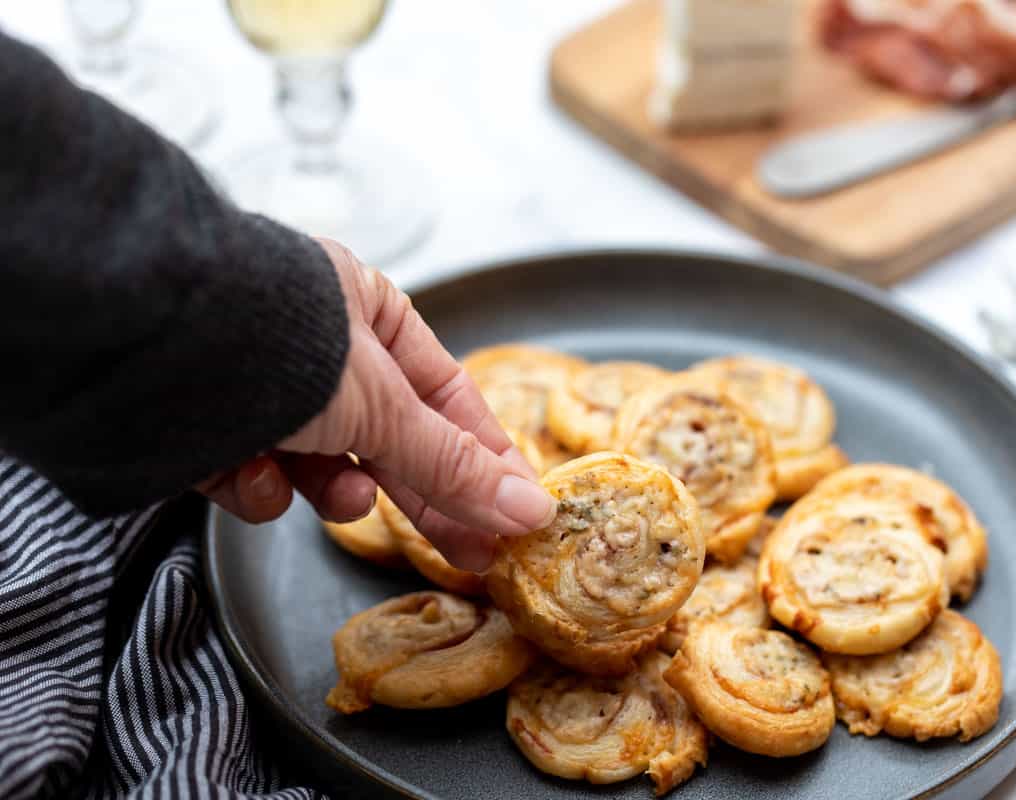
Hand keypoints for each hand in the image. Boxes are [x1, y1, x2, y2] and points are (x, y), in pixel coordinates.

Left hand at [197, 239, 554, 570]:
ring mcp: (261, 387)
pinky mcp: (207, 426)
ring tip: (342, 496)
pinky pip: (256, 474)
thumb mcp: (385, 409)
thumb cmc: (280, 345)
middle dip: (424, 498)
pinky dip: (259, 485)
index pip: (446, 393)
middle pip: (391, 438)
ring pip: (322, 464)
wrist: (145, 348)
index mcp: (366, 310)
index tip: (517, 509)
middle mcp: (316, 346)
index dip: (484, 455)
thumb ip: (453, 466)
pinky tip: (253, 476)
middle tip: (472, 555)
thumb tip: (531, 511)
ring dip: (334, 489)